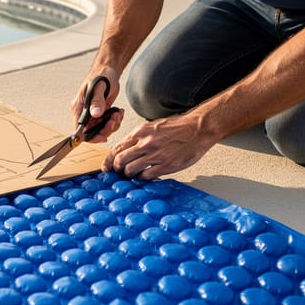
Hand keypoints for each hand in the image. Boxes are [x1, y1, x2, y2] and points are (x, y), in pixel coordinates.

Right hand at [70, 67, 124, 142]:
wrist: (109, 70)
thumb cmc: (101, 75)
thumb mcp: (99, 87)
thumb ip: (97, 101)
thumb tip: (95, 114)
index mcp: (79, 107)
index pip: (80, 129)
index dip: (91, 136)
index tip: (103, 137)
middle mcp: (84, 112)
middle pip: (92, 131)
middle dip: (105, 129)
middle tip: (114, 120)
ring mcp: (93, 113)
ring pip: (101, 128)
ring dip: (112, 124)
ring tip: (117, 114)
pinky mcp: (101, 112)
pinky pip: (107, 123)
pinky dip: (115, 120)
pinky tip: (118, 112)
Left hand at [102, 113, 216, 179]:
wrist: (198, 129)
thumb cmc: (177, 128)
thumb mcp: (153, 127)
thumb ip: (138, 137)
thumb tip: (125, 149)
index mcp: (141, 132)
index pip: (117, 148)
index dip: (109, 160)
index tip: (106, 167)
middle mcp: (146, 143)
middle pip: (120, 160)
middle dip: (117, 169)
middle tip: (120, 173)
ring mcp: (156, 155)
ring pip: (131, 169)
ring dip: (129, 174)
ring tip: (134, 174)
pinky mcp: (166, 165)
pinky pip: (146, 176)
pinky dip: (143, 178)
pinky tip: (146, 176)